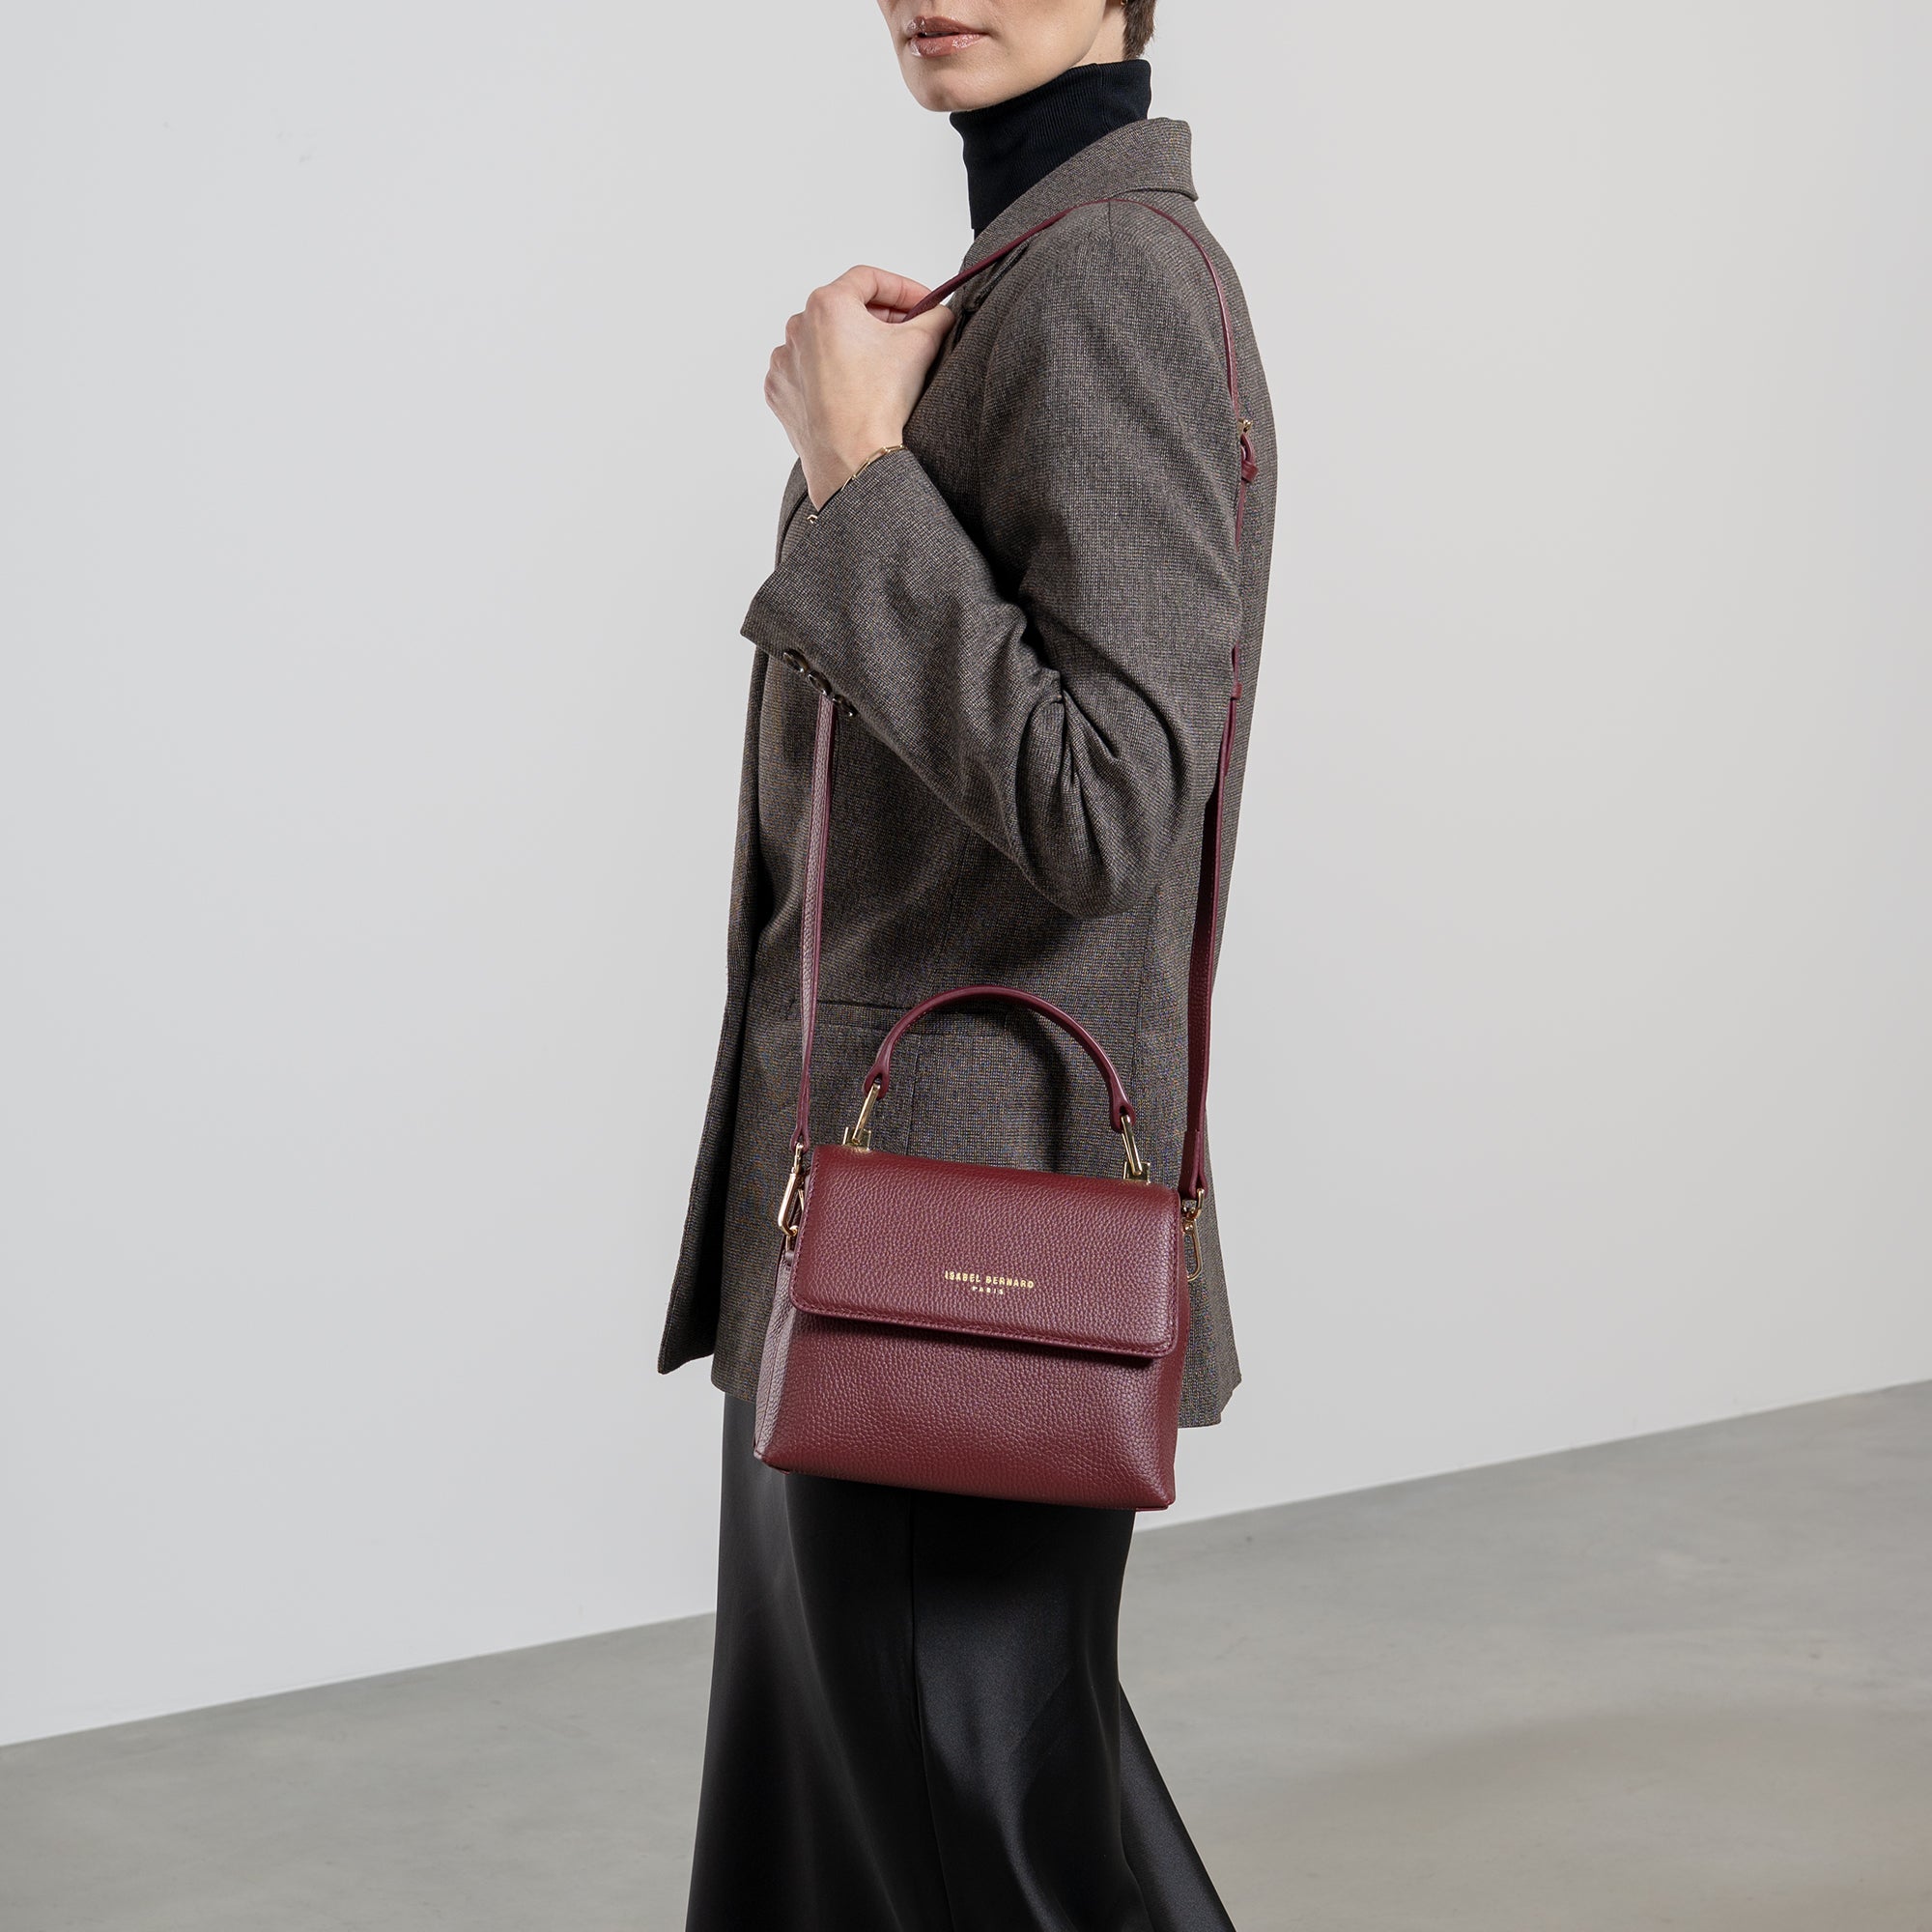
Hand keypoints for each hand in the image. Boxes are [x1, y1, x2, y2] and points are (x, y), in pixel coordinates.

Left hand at [764, 267, 955, 506]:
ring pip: (824, 341)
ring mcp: (784, 361)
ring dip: (852, 346)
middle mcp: (797, 327)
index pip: (869, 279)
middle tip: (908, 334)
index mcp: (827, 304)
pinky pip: (807, 372)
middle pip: (845, 309)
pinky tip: (852, 389)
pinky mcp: (780, 391)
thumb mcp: (920, 346)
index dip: (903, 288)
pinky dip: (829, 374)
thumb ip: (934, 318)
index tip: (923, 304)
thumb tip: (939, 314)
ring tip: (880, 365)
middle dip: (880, 319)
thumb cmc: (878, 402)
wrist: (852, 458)